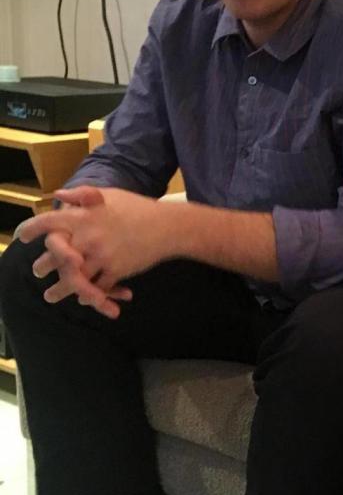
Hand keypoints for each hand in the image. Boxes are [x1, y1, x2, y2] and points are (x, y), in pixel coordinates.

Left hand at [20, 186, 171, 313]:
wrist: (168, 227)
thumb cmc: (137, 208)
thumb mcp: (109, 194)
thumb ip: (82, 195)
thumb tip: (57, 196)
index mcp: (83, 216)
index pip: (48, 223)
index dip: (31, 230)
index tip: (22, 237)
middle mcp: (88, 236)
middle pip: (55, 256)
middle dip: (43, 266)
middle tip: (38, 270)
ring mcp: (102, 255)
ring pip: (72, 278)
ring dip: (59, 290)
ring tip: (51, 296)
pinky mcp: (116, 271)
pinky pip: (96, 288)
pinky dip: (89, 296)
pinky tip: (82, 299)